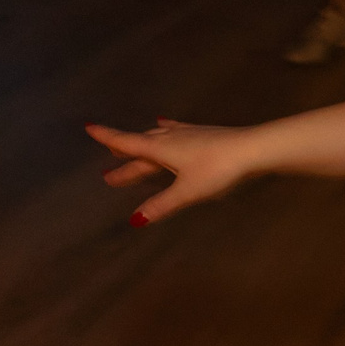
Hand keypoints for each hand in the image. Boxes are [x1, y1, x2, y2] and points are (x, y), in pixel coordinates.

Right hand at [88, 120, 257, 224]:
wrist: (255, 148)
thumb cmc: (218, 169)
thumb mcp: (187, 191)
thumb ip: (162, 204)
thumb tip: (135, 220)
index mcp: (161, 149)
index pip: (128, 143)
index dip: (108, 137)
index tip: (89, 128)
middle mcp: (171, 137)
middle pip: (142, 148)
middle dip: (125, 159)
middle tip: (109, 175)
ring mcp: (190, 133)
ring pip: (159, 139)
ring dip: (144, 147)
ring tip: (132, 148)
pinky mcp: (206, 134)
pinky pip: (178, 131)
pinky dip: (167, 131)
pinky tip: (168, 126)